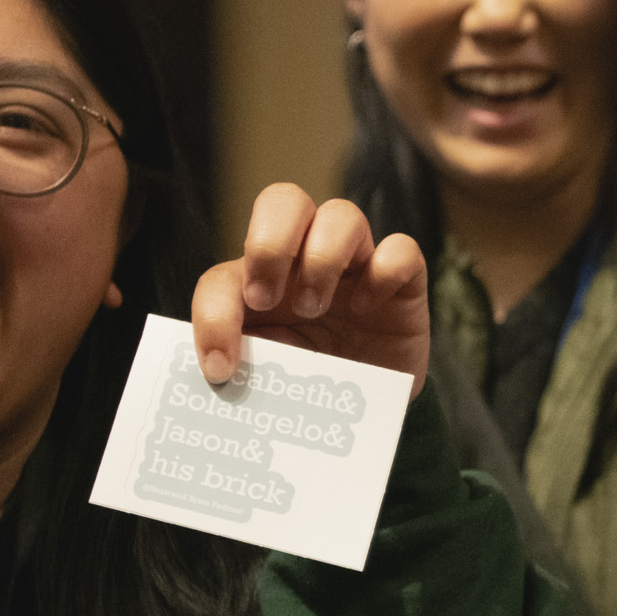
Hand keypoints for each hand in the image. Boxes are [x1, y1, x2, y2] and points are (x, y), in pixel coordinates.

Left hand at [193, 184, 429, 393]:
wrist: (367, 415)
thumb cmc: (309, 383)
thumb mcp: (268, 376)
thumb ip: (242, 364)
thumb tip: (216, 370)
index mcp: (259, 281)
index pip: (223, 276)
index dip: (213, 315)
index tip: (220, 366)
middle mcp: (306, 258)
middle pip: (283, 201)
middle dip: (269, 244)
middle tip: (264, 300)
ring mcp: (357, 265)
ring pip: (343, 214)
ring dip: (322, 259)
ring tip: (313, 308)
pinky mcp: (403, 283)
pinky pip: (402, 251)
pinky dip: (384, 273)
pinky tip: (367, 309)